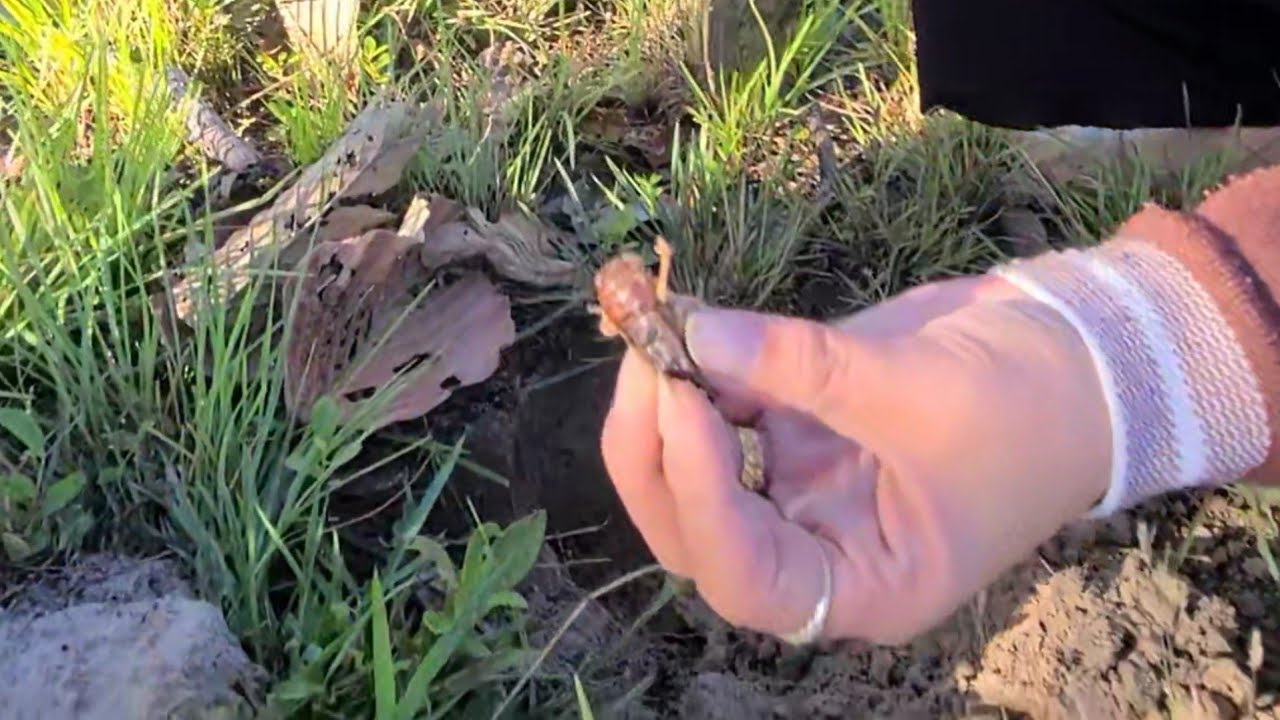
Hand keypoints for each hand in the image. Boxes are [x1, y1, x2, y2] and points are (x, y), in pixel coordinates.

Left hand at [599, 275, 1113, 643]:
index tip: (682, 401)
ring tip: (651, 324)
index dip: (700, 497)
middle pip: (697, 532)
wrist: (1083, 357)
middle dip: (658, 448)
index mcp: (865, 585)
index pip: (749, 577)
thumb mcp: (918, 387)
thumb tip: (694, 331)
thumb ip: (802, 365)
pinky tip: (683, 318)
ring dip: (661, 403)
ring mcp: (798, 493)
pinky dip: (697, 369)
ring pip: (692, 474)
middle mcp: (818, 551)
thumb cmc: (1030, 404)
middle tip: (645, 356)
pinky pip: (721, 414)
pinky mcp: (793, 435)